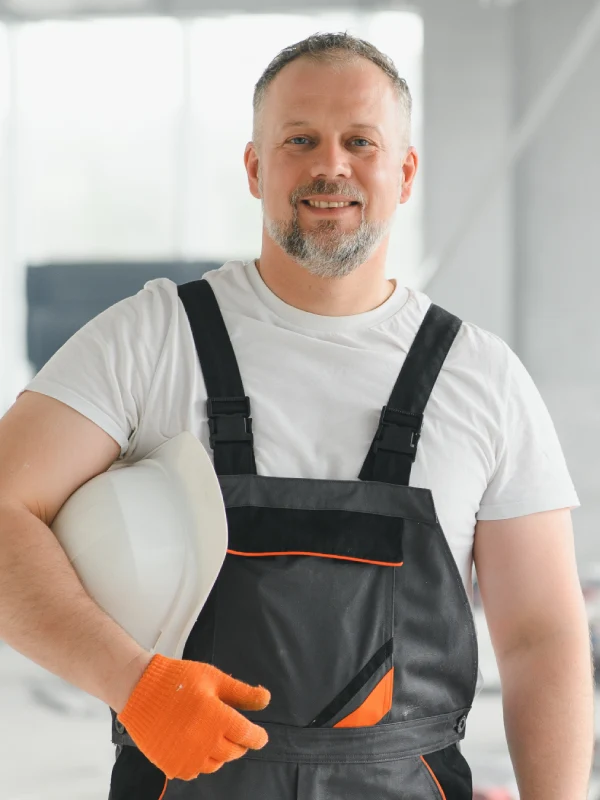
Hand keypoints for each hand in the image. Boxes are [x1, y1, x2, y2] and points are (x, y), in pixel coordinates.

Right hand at [117, 653, 269, 779]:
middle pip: (234, 752)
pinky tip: (194, 745)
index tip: (260, 737)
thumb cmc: (178, 680)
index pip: (248, 736)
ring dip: (220, 753)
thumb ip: (242, 693)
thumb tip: (266, 699)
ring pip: (216, 764)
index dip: (257, 737)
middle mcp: (206, 743)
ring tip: (212, 736)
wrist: (140, 690)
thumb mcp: (214, 678)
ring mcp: (188, 757)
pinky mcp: (172, 765)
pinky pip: (195, 771)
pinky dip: (199, 761)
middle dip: (238, 743)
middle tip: (232, 730)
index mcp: (219, 719)